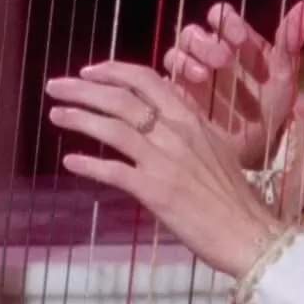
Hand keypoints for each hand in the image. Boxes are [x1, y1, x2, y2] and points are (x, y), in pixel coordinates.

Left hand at [45, 60, 284, 279]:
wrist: (248, 232)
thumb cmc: (235, 195)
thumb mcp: (216, 147)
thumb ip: (190, 125)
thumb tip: (165, 109)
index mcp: (193, 118)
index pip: (147, 79)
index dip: (113, 72)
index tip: (89, 72)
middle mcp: (177, 132)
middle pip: (122, 98)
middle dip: (83, 89)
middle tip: (55, 86)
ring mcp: (166, 161)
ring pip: (114, 128)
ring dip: (79, 118)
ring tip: (55, 114)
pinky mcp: (156, 191)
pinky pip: (114, 171)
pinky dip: (89, 164)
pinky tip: (70, 161)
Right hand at [162, 0, 303, 171]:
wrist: (256, 147)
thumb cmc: (272, 106)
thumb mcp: (285, 76)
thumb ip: (291, 40)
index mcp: (235, 41)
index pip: (221, 15)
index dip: (226, 20)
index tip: (238, 36)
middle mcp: (210, 51)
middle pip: (195, 32)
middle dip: (207, 42)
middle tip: (224, 59)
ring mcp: (192, 71)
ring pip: (178, 49)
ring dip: (189, 56)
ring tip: (205, 74)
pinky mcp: (178, 92)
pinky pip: (168, 74)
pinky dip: (178, 72)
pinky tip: (195, 82)